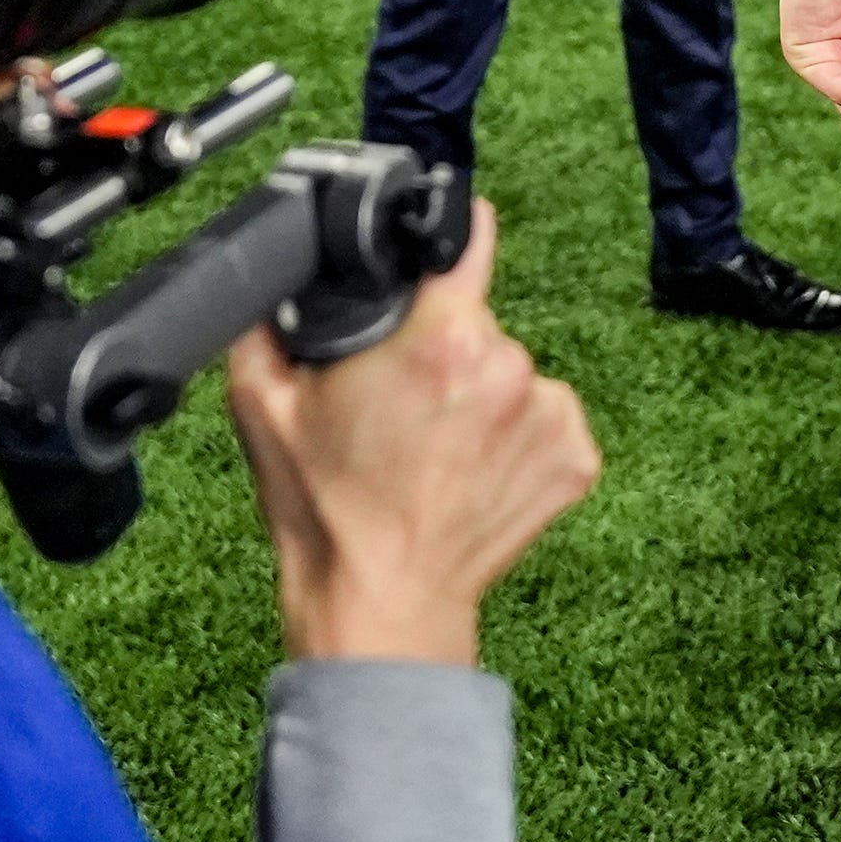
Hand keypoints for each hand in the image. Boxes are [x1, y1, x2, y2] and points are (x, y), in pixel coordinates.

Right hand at [222, 203, 599, 666]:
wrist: (380, 606)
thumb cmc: (328, 515)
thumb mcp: (264, 402)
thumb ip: (266, 321)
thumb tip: (273, 271)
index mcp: (441, 339)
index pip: (467, 238)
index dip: (445, 236)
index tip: (437, 242)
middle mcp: (509, 366)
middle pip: (477, 323)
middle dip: (443, 349)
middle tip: (400, 404)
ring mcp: (551, 415)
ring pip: (512, 373)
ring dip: (481, 397)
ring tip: (433, 450)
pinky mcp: (576, 459)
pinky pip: (545, 420)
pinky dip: (515, 438)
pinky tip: (471, 472)